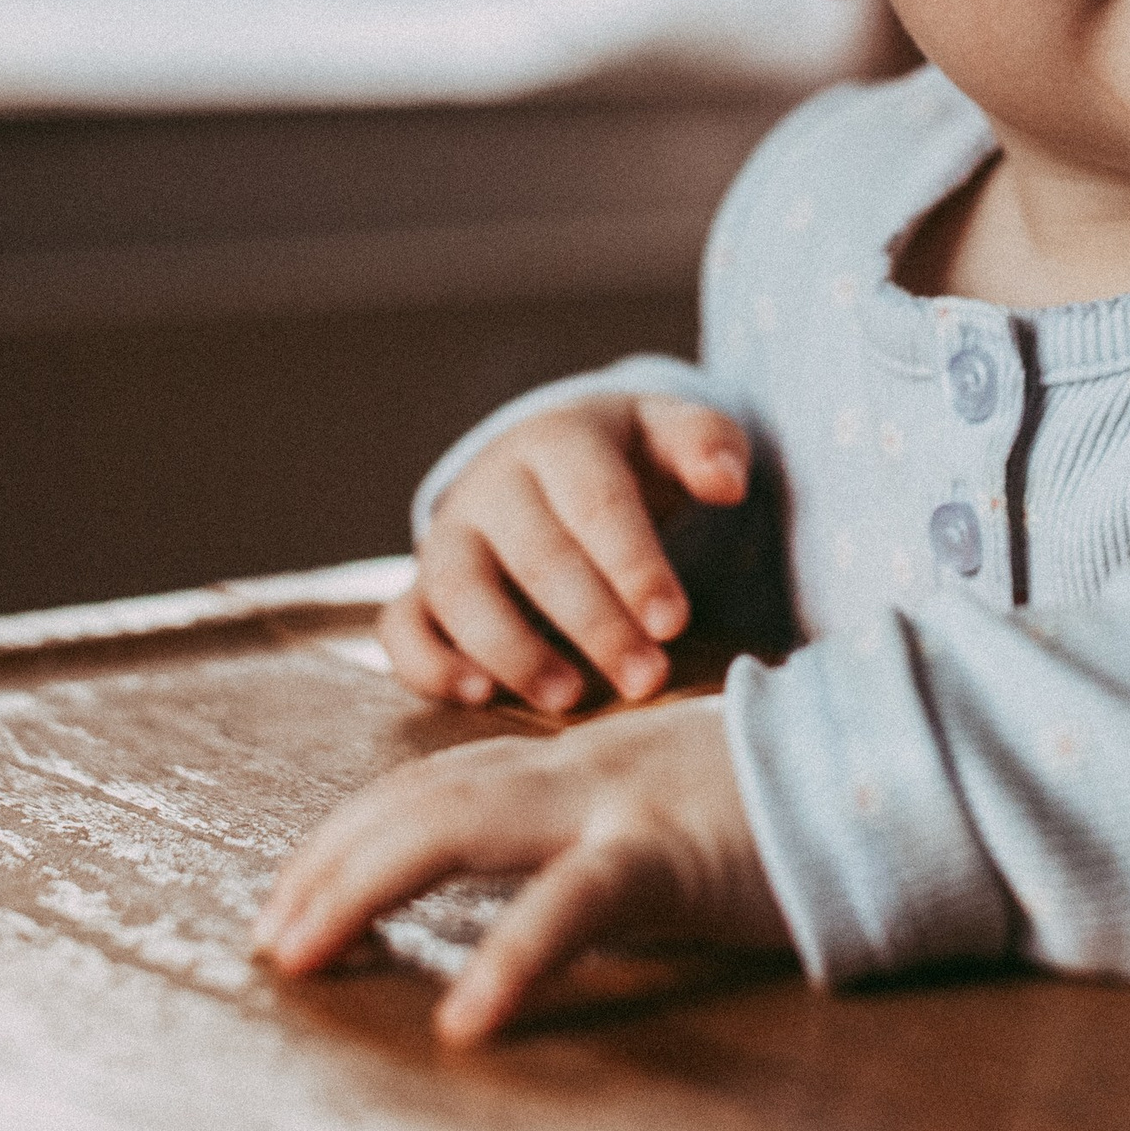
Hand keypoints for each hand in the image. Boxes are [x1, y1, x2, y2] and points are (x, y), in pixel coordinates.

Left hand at [253, 697, 789, 1044]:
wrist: (895, 755)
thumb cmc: (800, 798)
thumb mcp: (682, 805)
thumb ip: (614, 832)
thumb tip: (554, 888)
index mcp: (584, 761)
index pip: (441, 779)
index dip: (357, 830)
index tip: (296, 889)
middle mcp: (581, 768)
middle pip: (424, 794)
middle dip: (331, 859)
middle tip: (269, 936)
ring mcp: (619, 803)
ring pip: (461, 824)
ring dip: (363, 884)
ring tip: (299, 950)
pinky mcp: (670, 854)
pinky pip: (575, 906)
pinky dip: (511, 956)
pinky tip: (466, 1017)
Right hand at [381, 393, 749, 715]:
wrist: (547, 457)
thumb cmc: (625, 456)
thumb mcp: (669, 430)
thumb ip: (707, 444)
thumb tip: (728, 483)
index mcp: (560, 439)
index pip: (597, 503)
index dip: (633, 565)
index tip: (674, 623)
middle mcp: (494, 485)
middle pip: (536, 555)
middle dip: (593, 623)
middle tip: (646, 679)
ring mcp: (448, 537)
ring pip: (460, 592)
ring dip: (512, 650)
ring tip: (569, 700)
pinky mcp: (419, 587)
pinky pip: (401, 628)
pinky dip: (428, 664)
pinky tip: (478, 697)